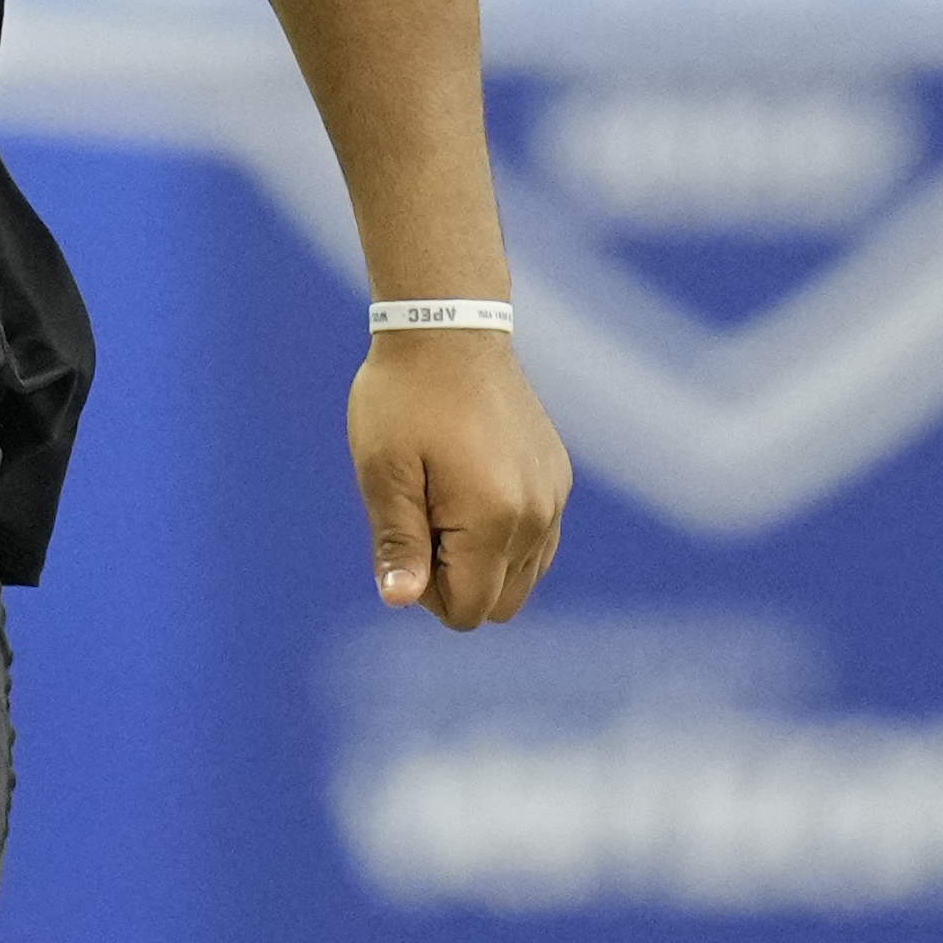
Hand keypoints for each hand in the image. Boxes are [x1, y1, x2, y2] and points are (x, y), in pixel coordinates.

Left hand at [346, 329, 569, 629]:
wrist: (449, 331)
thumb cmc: (404, 401)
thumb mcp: (385, 471)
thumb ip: (398, 542)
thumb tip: (399, 601)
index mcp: (495, 519)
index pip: (468, 610)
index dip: (426, 591)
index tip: (406, 536)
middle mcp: (538, 516)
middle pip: (500, 604)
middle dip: (455, 581)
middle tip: (421, 518)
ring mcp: (554, 498)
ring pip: (522, 576)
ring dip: (480, 559)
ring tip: (443, 498)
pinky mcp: (558, 479)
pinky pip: (538, 542)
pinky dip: (503, 536)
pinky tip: (469, 488)